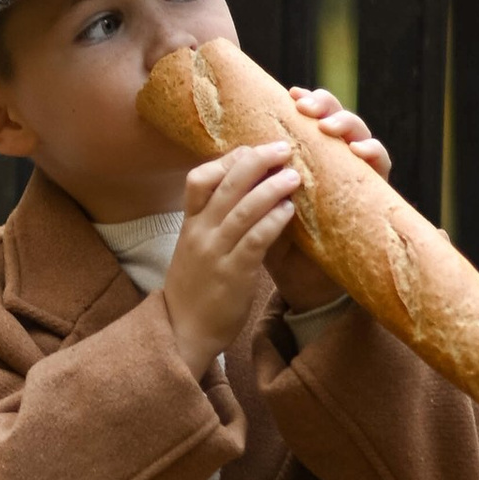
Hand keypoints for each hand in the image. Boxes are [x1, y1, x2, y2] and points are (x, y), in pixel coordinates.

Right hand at [161, 139, 302, 368]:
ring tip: (294, 176)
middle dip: (257, 161)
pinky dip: (273, 221)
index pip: (199, 178)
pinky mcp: (233, 274)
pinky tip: (290, 211)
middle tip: (283, 147)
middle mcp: (200, 233)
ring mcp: (215, 253)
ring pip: (243, 209)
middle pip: (226, 184)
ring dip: (272, 188)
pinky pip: (255, 240)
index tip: (253, 150)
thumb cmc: (195, 289)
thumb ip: (212, 223)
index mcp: (189, 224)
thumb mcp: (194, 249)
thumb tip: (242, 196)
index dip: (228, 159)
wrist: (184, 332)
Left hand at [272, 87, 388, 307]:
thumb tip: (239, 148)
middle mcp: (334, 160)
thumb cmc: (278, 239)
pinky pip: (382, 166)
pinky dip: (374, 153)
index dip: (307, 101)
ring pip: (361, 135)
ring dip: (348, 125)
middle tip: (307, 108)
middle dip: (325, 106)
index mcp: (308, 155)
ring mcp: (356, 175)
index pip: (312, 118)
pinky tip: (359, 152)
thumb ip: (256, 178)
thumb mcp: (260, 204)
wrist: (301, 282)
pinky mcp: (373, 194)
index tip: (290, 94)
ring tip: (329, 128)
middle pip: (337, 119)